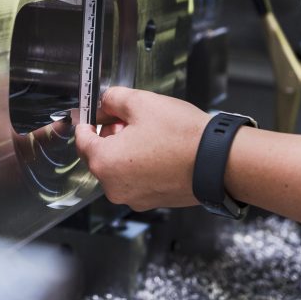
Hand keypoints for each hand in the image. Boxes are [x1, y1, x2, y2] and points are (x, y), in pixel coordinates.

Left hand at [74, 86, 208, 210]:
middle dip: (108, 134)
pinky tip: (158, 148)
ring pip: (118, 168)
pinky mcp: (152, 201)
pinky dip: (140, 164)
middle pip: (99, 155)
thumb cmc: (183, 137)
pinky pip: (136, 179)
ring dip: (125, 149)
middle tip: (126, 118)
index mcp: (105, 163)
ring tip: (147, 132)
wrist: (219, 161)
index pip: (81, 139)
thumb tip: (105, 102)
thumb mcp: (141, 103)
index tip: (92, 112)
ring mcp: (134, 197)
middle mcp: (114, 186)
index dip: (87, 120)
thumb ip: (113, 99)